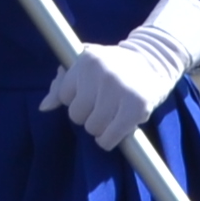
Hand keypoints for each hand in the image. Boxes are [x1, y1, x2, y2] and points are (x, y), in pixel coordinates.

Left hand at [44, 28, 187, 150]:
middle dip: (88, 115)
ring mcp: (119, 89)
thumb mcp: (87, 64)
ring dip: (100, 128)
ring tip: (112, 116)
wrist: (155, 60)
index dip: (77, 100)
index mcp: (86, 60)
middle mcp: (100, 72)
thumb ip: (63, 82)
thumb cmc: (115, 65)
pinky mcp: (136, 107)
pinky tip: (116, 130)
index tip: (90, 95)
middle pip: (76, 115)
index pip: (64, 96)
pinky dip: (108, 140)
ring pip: (92, 128)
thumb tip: (44, 107)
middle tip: (103, 107)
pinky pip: (108, 138)